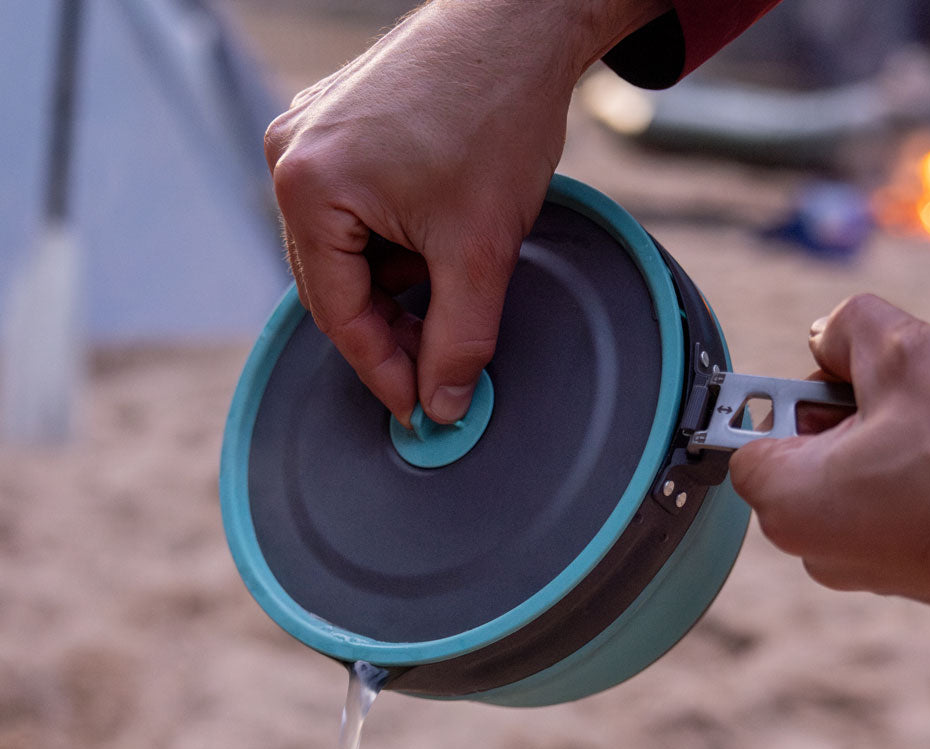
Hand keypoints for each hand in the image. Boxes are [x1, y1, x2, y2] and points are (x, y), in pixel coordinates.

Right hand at [264, 0, 669, 424]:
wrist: (520, 22)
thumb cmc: (498, 114)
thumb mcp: (481, 250)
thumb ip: (461, 341)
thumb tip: (445, 406)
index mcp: (309, 187)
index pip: (337, 315)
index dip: (382, 372)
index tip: (419, 410)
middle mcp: (291, 159)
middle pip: (333, 287)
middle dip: (390, 331)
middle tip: (438, 367)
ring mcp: (309, 139)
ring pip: (345, 255)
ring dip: (396, 286)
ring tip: (451, 278)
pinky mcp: (335, 130)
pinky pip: (352, 216)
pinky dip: (393, 245)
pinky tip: (435, 240)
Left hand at [729, 294, 929, 620]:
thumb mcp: (907, 353)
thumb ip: (847, 328)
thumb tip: (829, 333)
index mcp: (788, 504)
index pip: (747, 438)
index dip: (788, 396)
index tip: (831, 380)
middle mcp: (812, 547)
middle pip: (799, 455)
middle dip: (840, 412)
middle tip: (897, 396)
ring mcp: (861, 566)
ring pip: (846, 479)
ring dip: (881, 440)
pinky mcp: (906, 574)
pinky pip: (884, 507)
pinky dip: (908, 477)